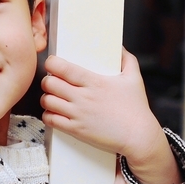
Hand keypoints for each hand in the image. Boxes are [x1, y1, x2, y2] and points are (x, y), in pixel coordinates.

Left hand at [41, 48, 179, 183]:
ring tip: (52, 97)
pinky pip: (51, 120)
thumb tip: (120, 47)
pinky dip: (48, 115)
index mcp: (94, 82)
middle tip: (52, 82)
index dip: (51, 63)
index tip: (53, 63)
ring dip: (46, 98)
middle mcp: (83, 97)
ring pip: (47, 102)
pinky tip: (54, 113)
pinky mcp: (77, 130)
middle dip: (47, 81)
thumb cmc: (136, 108)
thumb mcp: (134, 78)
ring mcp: (78, 114)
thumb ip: (127, 59)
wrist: (138, 136)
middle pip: (50, 83)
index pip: (62, 68)